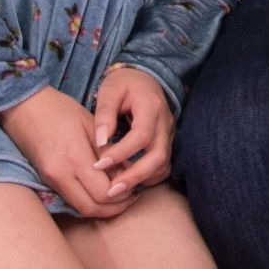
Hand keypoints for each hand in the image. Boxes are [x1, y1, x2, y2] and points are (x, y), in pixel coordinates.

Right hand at [0, 85, 129, 218]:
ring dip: (102, 208)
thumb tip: (127, 172)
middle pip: (93, 208)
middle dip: (115, 207)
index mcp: (75, 157)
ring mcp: (51, 180)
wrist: (24, 107)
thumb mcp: (90, 124)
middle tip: (131, 196)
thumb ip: (108, 151)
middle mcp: (61, 174)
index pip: (103, 192)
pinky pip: (72, 200)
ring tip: (119, 195)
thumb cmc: (60, 109)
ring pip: (81, 209)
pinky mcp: (46, 181)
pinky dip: (88, 201)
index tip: (136, 185)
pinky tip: (100, 190)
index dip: (123, 194)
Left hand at [91, 65, 174, 197]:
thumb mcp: (110, 90)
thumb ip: (105, 114)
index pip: (141, 136)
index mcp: (151, 107)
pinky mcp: (167, 143)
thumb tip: (100, 142)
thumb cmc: (124, 83)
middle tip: (111, 189)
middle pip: (159, 156)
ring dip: (142, 180)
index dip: (121, 152)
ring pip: (163, 165)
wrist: (144, 79)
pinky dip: (148, 177)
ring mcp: (169, 134)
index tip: (100, 163)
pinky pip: (163, 166)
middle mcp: (165, 122)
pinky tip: (128, 181)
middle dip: (135, 175)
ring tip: (117, 188)